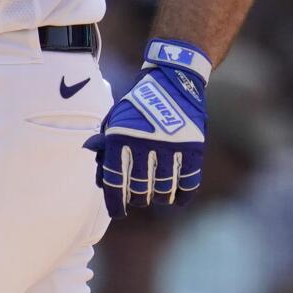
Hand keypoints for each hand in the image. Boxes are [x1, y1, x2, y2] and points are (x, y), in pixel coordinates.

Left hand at [85, 39, 208, 216]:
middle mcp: (143, 143)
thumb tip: (99, 180)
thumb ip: (106, 147)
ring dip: (158, 198)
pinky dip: (183, 195)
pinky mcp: (193, 147)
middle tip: (137, 199)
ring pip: (163, 188)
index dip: (114, 201)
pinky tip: (177, 199)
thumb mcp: (114, 119)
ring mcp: (170, 146)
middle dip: (136, 198)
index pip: (113, 179)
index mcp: (119, 136)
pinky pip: (189, 181)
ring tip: (155, 197)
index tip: (117, 213)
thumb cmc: (138, 104)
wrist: (172, 80)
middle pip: (138, 187)